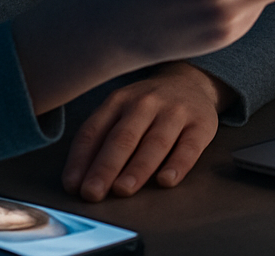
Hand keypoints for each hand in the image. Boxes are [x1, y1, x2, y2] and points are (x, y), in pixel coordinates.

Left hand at [62, 63, 233, 200]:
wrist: (191, 82)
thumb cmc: (147, 107)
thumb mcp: (120, 110)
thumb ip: (101, 139)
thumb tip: (78, 179)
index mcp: (118, 101)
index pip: (94, 130)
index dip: (81, 159)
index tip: (73, 185)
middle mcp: (145, 103)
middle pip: (123, 138)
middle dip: (105, 167)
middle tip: (93, 192)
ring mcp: (174, 112)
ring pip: (154, 143)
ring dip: (137, 168)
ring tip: (123, 189)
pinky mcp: (201, 124)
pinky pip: (189, 146)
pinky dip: (178, 164)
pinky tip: (166, 181)